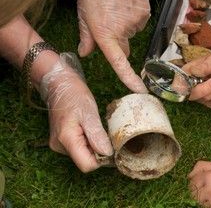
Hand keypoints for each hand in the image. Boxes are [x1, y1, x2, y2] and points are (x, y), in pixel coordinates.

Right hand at [40, 53, 112, 172]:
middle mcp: (59, 146)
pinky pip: (79, 147)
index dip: (102, 159)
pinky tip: (90, 128)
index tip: (112, 146)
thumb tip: (107, 153)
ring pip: (83, 154)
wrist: (60, 85)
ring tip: (96, 127)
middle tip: (106, 132)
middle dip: (99, 150)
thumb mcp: (89, 112)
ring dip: (94, 145)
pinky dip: (88, 141)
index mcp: (66, 139)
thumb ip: (97, 135)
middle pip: (85, 160)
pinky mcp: (62, 141)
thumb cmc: (74, 95)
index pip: (87, 165)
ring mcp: (59, 144)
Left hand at [77, 0, 149, 92]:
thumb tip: (84, 53)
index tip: (139, 89)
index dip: (129, 78)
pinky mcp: (145, 12)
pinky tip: (125, 3)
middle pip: (124, 47)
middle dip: (118, 41)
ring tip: (116, 7)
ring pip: (131, 32)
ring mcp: (137, 21)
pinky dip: (133, 16)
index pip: (119, 62)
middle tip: (109, 22)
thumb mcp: (83, 14)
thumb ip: (86, 37)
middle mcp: (123, 31)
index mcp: (105, 34)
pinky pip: (139, 21)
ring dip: (125, 26)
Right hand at [182, 45, 210, 107]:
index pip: (179, 84)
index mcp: (189, 74)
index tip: (195, 83)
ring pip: (210, 98)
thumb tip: (193, 71)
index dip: (183, 87)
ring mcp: (204, 97)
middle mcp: (193, 87)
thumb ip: (204, 66)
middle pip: (194, 95)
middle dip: (209, 87)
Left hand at [188, 161, 210, 207]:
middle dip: (197, 191)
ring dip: (205, 199)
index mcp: (209, 175)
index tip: (196, 183)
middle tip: (205, 190)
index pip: (192, 180)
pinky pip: (209, 206)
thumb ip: (204, 166)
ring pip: (201, 201)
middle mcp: (209, 187)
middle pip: (194, 192)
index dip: (193, 182)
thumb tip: (189, 173)